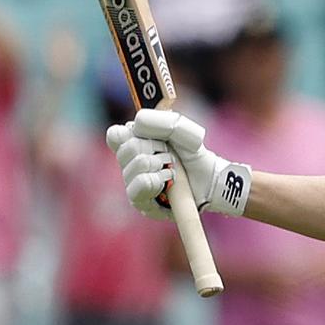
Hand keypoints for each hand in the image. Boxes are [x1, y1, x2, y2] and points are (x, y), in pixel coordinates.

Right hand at [106, 109, 251, 218]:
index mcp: (132, 144)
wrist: (210, 178)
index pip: (114, 135)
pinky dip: (157, 180)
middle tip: (169, 154)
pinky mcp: (141, 203)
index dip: (130, 134)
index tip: (151, 136)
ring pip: (136, 167)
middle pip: (126, 149)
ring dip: (160, 165)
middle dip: (154, 148)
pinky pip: (140, 185)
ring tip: (172, 169)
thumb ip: (162, 121)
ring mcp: (133, 185)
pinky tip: (168, 182)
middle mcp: (128, 165)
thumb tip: (136, 124)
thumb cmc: (192, 153)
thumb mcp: (182, 131)